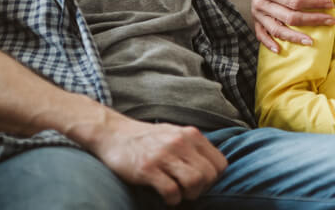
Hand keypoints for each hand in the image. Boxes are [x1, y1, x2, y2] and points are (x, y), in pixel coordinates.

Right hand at [85, 114, 228, 205]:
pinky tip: (167, 198)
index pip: (220, 163)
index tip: (203, 182)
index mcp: (191, 134)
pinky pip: (171, 191)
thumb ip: (193, 147)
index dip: (214, 178)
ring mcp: (163, 155)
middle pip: (209, 175)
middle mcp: (180, 142)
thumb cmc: (146, 137)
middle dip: (203, 189)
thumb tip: (212, 167)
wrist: (114, 133)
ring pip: (194, 182)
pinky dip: (173, 200)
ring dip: (190, 195)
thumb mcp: (175, 133)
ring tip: (180, 195)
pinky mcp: (147, 169)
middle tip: (191, 192)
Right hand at [248, 0, 333, 51]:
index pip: (294, 1)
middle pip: (289, 18)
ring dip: (294, 37)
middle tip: (331, 21)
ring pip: (276, 30)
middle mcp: (260, 2)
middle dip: (311, 20)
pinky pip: (260, 34)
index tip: (330, 4)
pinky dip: (269, 43)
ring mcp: (257, 12)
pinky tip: (280, 51)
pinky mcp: (256, 17)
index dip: (313, 4)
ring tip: (312, 42)